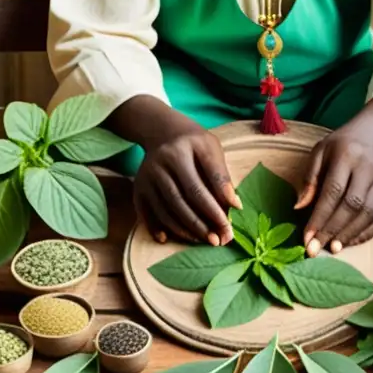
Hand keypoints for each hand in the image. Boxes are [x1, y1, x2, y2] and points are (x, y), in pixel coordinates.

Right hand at [133, 122, 242, 246]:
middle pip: (183, 199)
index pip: (201, 184)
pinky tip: (168, 239)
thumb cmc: (194, 143)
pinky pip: (146, 212)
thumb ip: (221, 175)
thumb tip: (234, 205)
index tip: (229, 225)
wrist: (163, 132)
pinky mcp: (138, 187)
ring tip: (204, 240)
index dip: (217, 207)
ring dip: (186, 229)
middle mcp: (161, 163)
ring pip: (167, 209)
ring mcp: (147, 177)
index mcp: (182, 151)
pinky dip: (156, 227)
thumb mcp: (211, 148)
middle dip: (203, 223)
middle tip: (220, 240)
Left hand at [294, 123, 372, 256]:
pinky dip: (368, 233)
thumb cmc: (342, 144)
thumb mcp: (320, 152)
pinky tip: (352, 241)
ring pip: (369, 213)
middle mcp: (369, 167)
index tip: (307, 237)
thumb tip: (299, 208)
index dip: (319, 217)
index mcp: (347, 155)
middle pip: (352, 205)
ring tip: (334, 248)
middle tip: (318, 248)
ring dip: (350, 234)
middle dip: (333, 229)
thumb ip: (309, 178)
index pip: (333, 191)